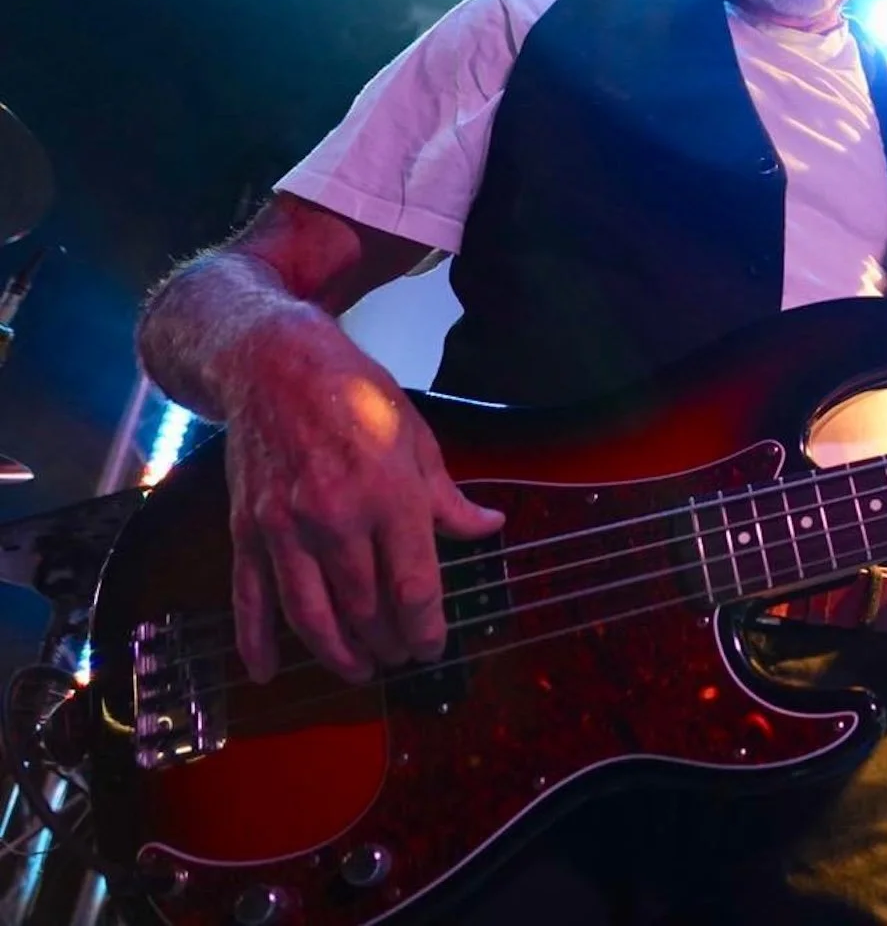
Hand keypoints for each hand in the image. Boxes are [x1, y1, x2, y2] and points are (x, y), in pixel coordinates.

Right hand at [223, 322, 504, 684]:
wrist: (273, 364)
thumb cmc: (355, 394)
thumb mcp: (418, 437)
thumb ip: (449, 497)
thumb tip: (489, 528)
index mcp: (389, 495)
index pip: (413, 585)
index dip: (426, 628)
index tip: (434, 648)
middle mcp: (335, 518)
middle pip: (364, 608)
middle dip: (387, 644)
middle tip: (400, 656)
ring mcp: (284, 528)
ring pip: (310, 615)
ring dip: (337, 653)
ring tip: (359, 670)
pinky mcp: (247, 530)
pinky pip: (249, 597)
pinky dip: (255, 641)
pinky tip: (266, 672)